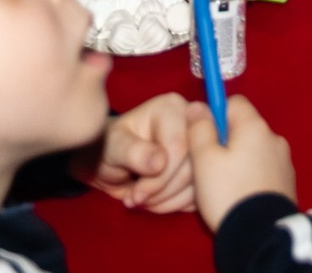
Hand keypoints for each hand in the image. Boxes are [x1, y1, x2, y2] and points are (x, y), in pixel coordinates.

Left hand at [85, 92, 197, 214]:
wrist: (112, 162)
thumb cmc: (109, 148)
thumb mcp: (112, 148)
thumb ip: (133, 152)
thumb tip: (159, 163)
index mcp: (171, 107)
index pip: (179, 148)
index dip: (159, 178)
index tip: (136, 194)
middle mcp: (193, 121)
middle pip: (191, 167)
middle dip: (162, 191)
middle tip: (136, 199)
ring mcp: (200, 144)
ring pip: (197, 183)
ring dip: (168, 200)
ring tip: (143, 200)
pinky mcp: (202, 166)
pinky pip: (200, 192)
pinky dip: (177, 204)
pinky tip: (157, 200)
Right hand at [185, 97, 294, 234]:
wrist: (260, 234)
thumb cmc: (228, 192)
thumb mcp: (204, 160)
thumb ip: (199, 129)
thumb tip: (197, 106)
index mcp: (255, 126)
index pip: (233, 102)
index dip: (215, 116)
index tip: (203, 139)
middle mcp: (274, 138)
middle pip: (243, 128)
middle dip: (225, 142)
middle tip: (208, 167)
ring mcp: (284, 161)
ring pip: (253, 150)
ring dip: (238, 161)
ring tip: (222, 186)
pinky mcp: (287, 182)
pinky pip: (263, 169)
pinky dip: (250, 176)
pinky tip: (239, 195)